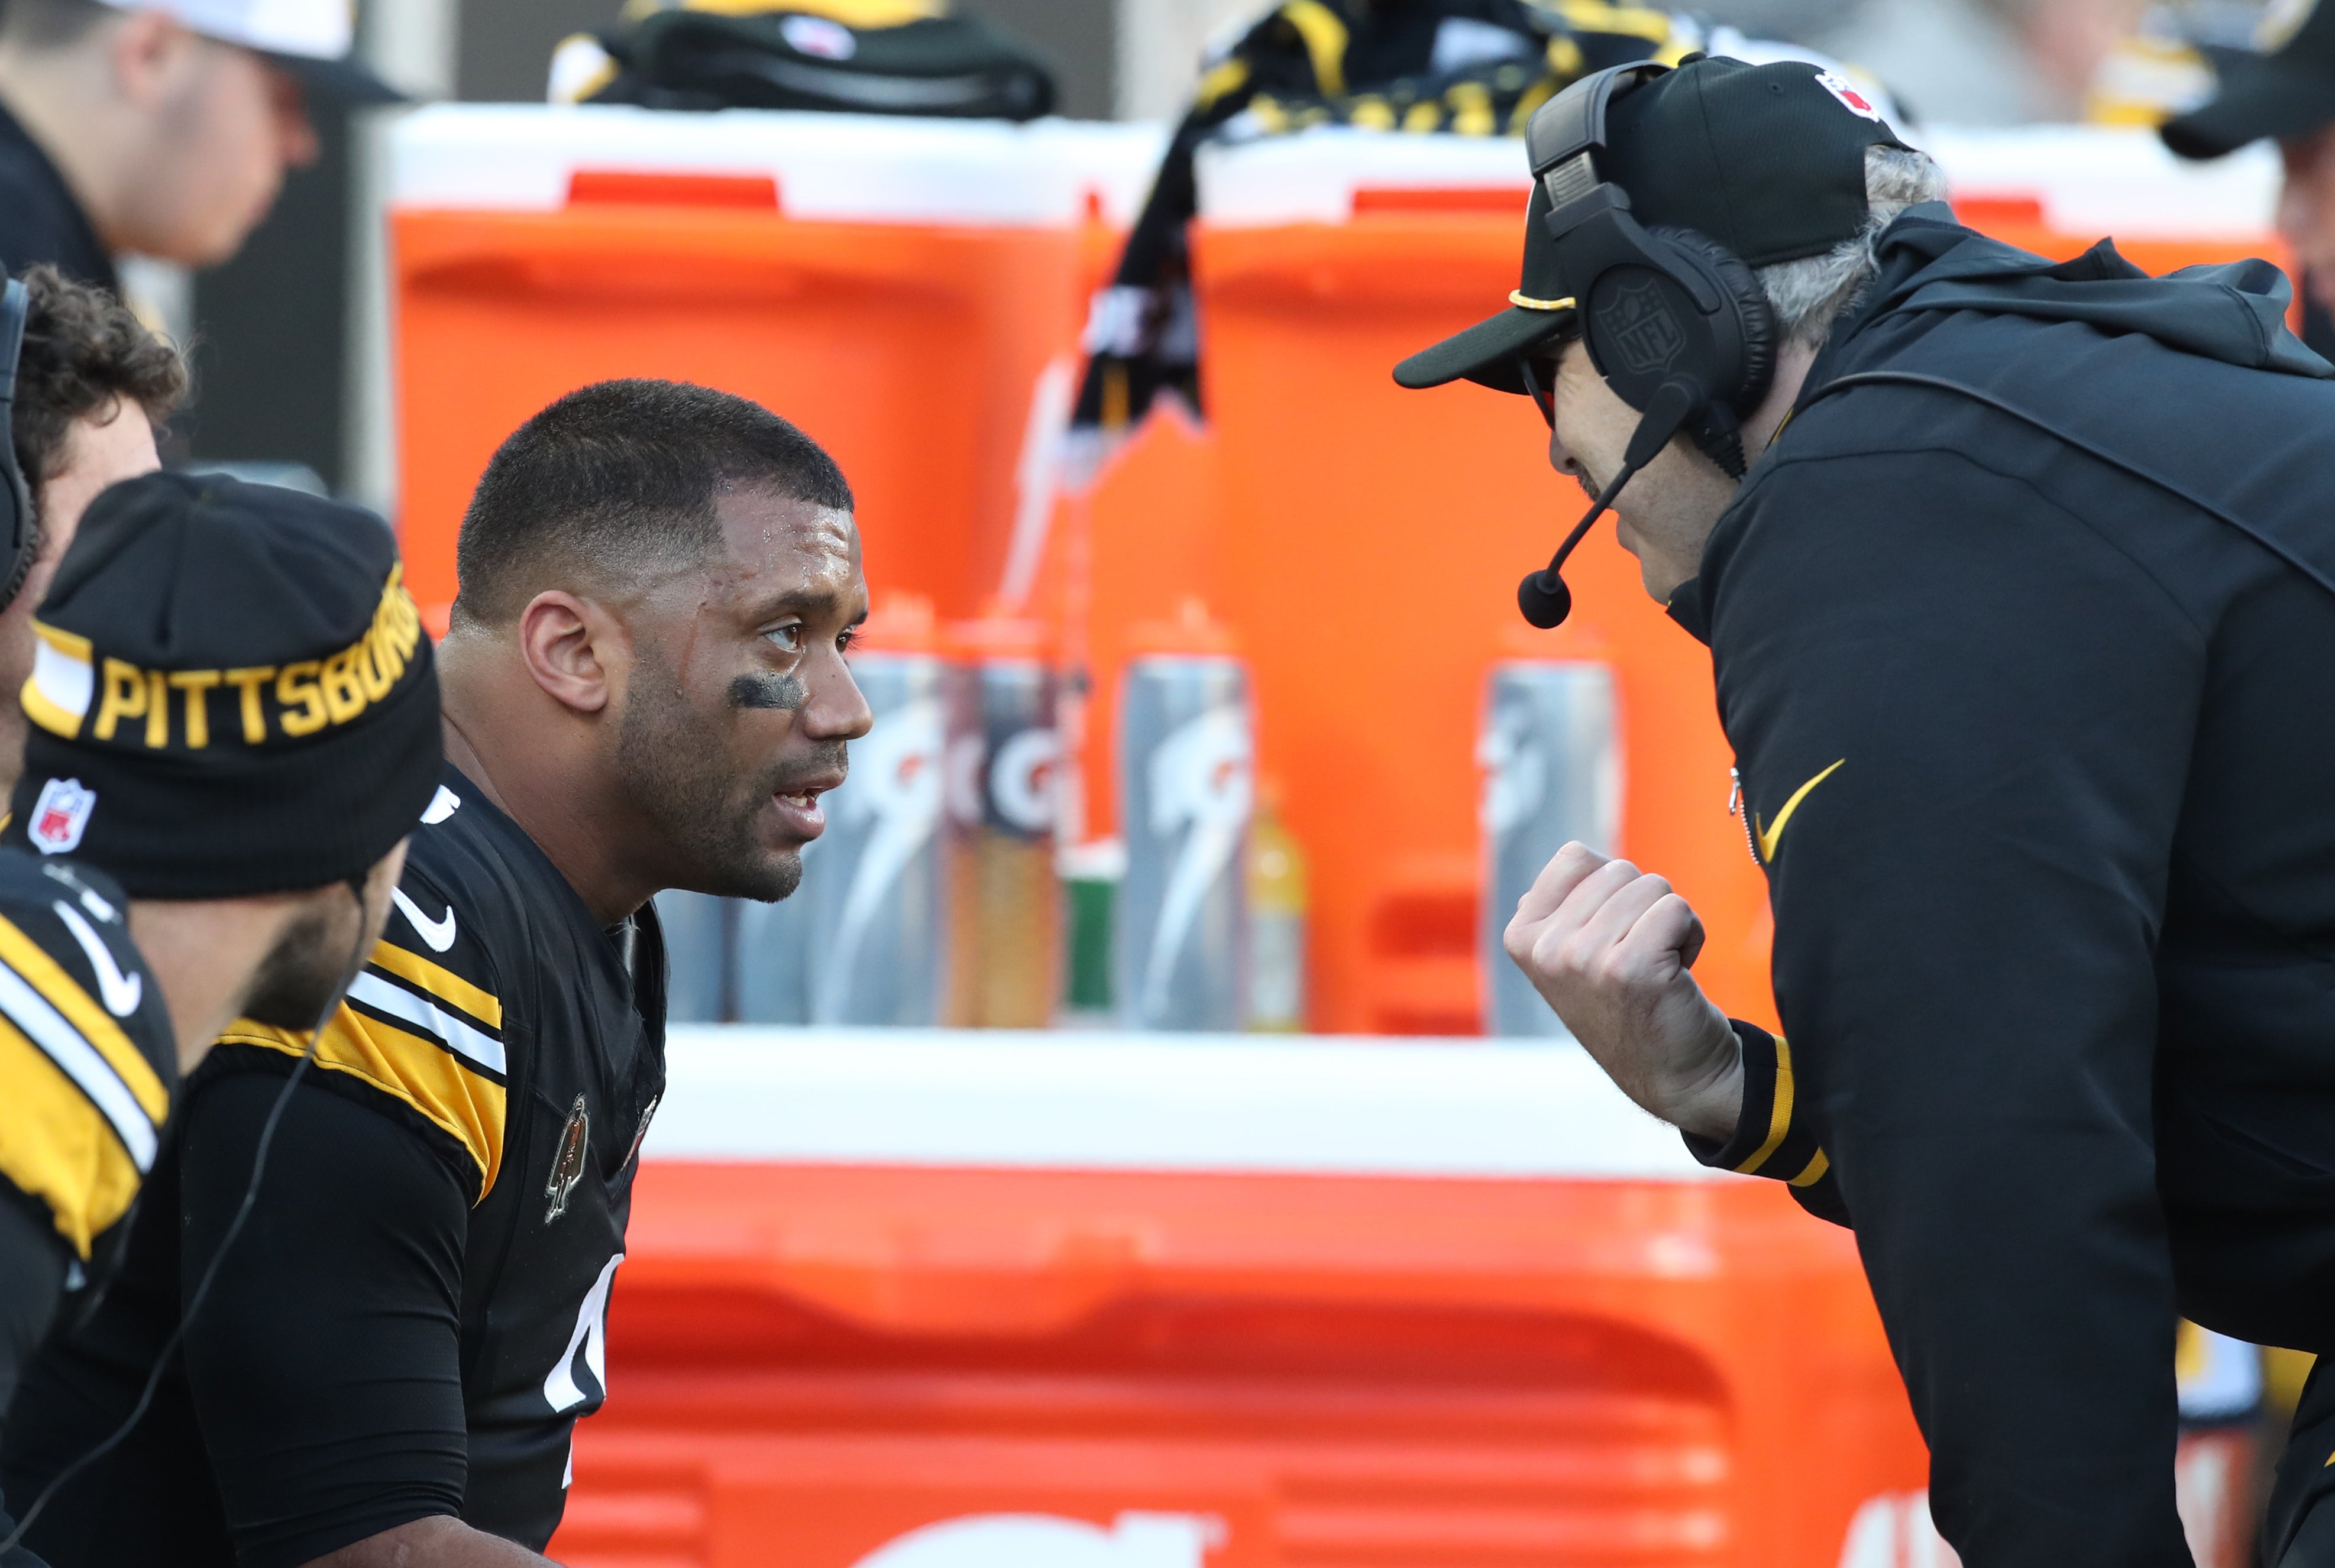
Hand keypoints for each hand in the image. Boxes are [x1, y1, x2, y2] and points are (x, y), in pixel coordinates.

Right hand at [1502, 842, 1744, 1141]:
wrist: (1674, 1075)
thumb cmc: (1628, 1003)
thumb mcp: (1570, 955)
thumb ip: (1564, 905)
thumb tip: (1574, 855)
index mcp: (1521, 936)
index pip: (1575, 857)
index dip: (1610, 889)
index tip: (1611, 936)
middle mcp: (1545, 949)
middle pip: (1618, 869)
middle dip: (1643, 907)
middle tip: (1639, 959)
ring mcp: (1583, 959)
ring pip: (1651, 886)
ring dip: (1669, 923)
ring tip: (1657, 968)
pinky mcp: (1630, 969)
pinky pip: (1676, 909)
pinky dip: (1691, 935)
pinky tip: (1676, 974)